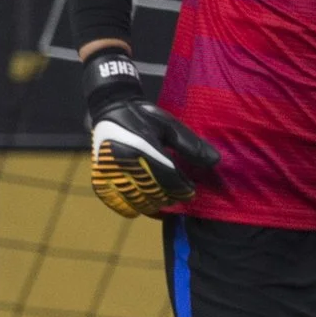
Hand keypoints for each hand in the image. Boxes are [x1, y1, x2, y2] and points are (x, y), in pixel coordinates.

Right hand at [83, 52, 218, 217]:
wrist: (109, 109)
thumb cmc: (143, 116)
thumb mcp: (169, 126)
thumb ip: (191, 145)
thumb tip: (215, 161)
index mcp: (142, 149)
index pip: (169, 179)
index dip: (183, 189)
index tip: (191, 190)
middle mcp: (124, 164)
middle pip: (155, 193)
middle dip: (171, 197)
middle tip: (179, 195)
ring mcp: (109, 174)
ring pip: (138, 202)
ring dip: (154, 204)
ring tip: (164, 198)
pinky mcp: (100, 179)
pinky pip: (118, 204)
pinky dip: (133, 208)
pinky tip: (144, 204)